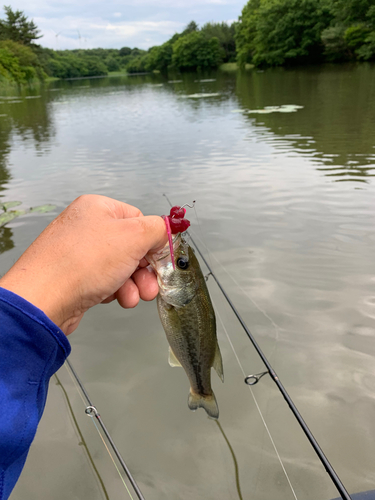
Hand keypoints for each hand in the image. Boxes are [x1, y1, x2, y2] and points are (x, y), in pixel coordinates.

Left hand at [0, 195, 166, 334]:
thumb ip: (158, 229)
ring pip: (120, 266)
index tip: (162, 260)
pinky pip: (105, 280)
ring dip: (133, 284)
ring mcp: (79, 252)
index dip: (153, 241)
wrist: (43, 299)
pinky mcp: (75, 276)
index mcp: (98, 208)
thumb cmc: (84, 262)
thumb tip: (167, 231)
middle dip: (145, 269)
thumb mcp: (133, 237)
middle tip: (152, 286)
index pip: (138, 219)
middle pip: (131, 246)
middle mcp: (87, 227)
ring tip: (134, 298)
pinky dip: (116, 290)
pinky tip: (115, 299)